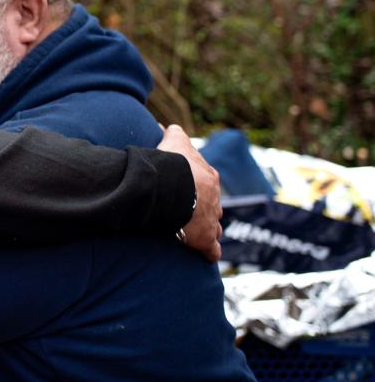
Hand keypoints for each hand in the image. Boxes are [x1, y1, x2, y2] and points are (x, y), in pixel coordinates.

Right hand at [157, 124, 222, 261]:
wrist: (174, 185)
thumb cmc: (174, 164)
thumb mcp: (175, 141)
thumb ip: (174, 133)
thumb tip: (167, 126)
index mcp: (208, 178)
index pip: (207, 183)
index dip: (199, 187)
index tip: (191, 190)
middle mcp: (214, 199)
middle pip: (213, 205)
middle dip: (206, 209)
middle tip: (194, 213)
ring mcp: (211, 220)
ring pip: (215, 227)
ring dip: (209, 230)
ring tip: (199, 233)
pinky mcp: (205, 239)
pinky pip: (211, 249)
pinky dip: (210, 252)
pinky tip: (207, 255)